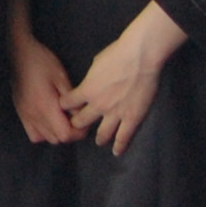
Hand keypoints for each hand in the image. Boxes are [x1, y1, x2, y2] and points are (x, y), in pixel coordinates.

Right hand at [9, 31, 84, 143]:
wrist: (18, 52)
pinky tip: (48, 120)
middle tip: (75, 117)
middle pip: (57, 139)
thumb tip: (80, 115)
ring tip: (62, 119)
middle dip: (70, 132)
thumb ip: (71, 99)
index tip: (83, 120)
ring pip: (46, 138)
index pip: (65, 134)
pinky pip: (34, 135)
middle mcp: (34, 115)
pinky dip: (43, 133)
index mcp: (45, 106)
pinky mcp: (20, 113)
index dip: (78, 132)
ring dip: (57, 132)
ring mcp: (25, 115)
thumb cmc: (41, 61)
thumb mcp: (61, 76)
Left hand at [62, 1, 187, 155]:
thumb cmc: (117, 55)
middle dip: (78, 125)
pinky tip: (117, 152)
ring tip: (99, 141)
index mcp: (86, 90)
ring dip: (99, 138)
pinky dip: (120, 146)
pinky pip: (124, 137)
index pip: (67, 104)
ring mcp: (115, 114)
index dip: (66, 107)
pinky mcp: (132, 118)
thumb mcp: (96, 64)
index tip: (66, 109)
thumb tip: (93, 80)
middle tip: (79, 127)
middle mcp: (98, 105)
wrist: (139, 58)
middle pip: (81, 121)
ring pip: (102, 133)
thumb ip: (93, 78)